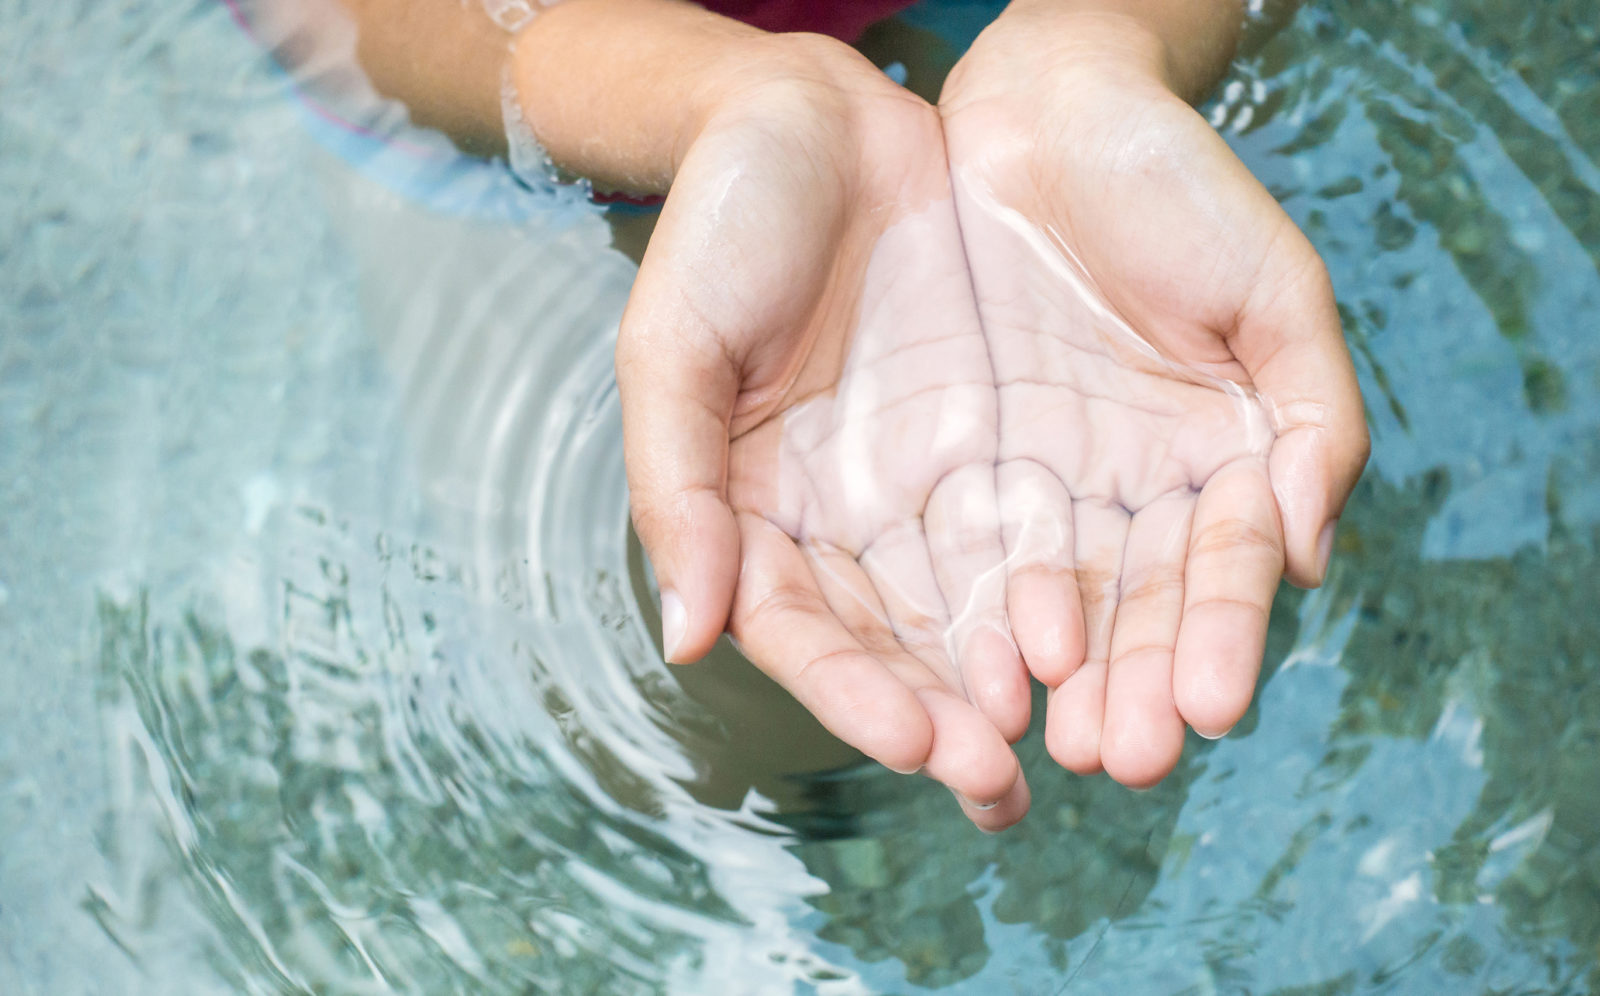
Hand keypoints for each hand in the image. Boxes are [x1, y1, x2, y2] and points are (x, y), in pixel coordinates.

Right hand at [617, 37, 1030, 828]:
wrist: (818, 117)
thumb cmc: (723, 223)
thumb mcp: (674, 348)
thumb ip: (676, 490)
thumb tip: (685, 636)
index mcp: (757, 515)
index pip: (807, 631)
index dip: (858, 692)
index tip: (921, 742)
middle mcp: (846, 518)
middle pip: (901, 642)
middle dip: (954, 719)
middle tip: (1005, 788)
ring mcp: (927, 479)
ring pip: (981, 602)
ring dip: (1028, 680)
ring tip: (1076, 747)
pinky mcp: (1001, 434)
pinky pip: (1045, 521)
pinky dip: (1078, 585)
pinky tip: (1110, 639)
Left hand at [939, 17, 1368, 786]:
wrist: (1043, 107)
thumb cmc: (1172, 183)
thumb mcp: (1271, 286)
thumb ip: (1309, 418)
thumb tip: (1310, 559)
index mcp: (1217, 458)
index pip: (1223, 571)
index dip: (1219, 637)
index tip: (1209, 705)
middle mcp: (1130, 489)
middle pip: (1134, 608)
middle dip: (1130, 686)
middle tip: (1118, 757)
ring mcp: (1044, 479)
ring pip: (1049, 598)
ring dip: (1050, 678)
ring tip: (1044, 746)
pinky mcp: (960, 459)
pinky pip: (964, 547)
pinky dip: (971, 612)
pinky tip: (977, 672)